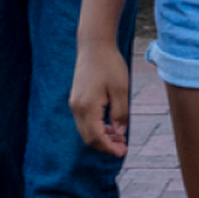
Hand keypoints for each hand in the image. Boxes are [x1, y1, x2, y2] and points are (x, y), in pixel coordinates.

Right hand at [69, 41, 132, 156]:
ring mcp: (75, 103)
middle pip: (88, 137)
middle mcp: (77, 107)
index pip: (96, 137)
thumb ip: (120, 113)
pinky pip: (85, 121)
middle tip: (123, 147)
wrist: (94, 45)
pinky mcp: (76, 99)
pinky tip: (110, 126)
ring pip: (86, 130)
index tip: (122, 152)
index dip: (109, 148)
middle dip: (105, 145)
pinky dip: (96, 128)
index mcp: (88, 106)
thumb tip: (119, 133)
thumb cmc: (109, 64)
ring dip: (101, 137)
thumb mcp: (121, 89)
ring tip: (119, 137)